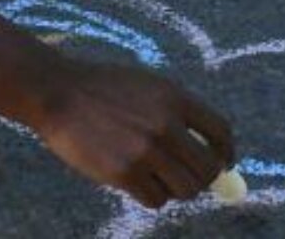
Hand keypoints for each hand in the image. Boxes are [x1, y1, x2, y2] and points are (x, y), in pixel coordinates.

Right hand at [33, 58, 236, 208]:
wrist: (58, 93)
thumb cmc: (102, 89)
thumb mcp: (147, 85)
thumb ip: (177, 113)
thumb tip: (208, 150)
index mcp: (175, 97)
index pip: (220, 131)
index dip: (226, 152)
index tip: (224, 164)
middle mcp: (166, 124)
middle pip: (207, 168)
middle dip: (202, 178)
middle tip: (186, 178)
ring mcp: (145, 151)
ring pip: (185, 189)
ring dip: (176, 190)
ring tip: (157, 179)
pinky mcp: (124, 173)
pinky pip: (156, 200)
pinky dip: (150, 196)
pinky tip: (135, 181)